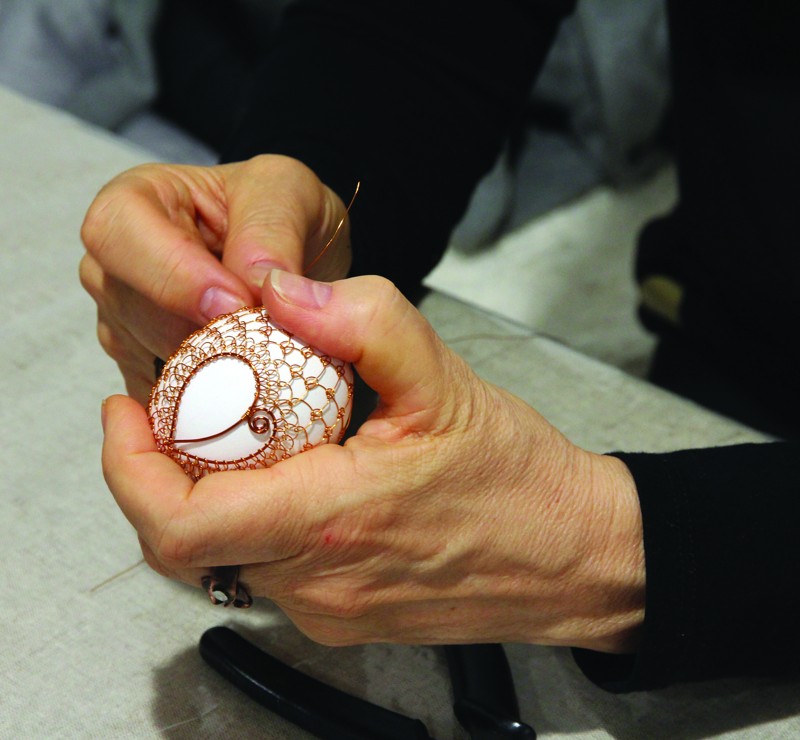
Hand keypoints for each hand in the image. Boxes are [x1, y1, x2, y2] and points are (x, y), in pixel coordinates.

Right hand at [80, 155, 351, 402]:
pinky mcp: (146, 369)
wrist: (299, 254)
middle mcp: (115, 265)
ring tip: (266, 350)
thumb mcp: (289, 192)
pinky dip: (209, 398)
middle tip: (266, 335)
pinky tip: (249, 384)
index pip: (119, 236)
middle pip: (131, 307)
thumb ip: (271, 230)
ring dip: (213, 363)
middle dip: (202, 327)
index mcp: (136, 201)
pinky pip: (164, 399)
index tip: (237, 304)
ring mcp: (124, 322)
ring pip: (147, 356)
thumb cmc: (283, 211)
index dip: (173, 275)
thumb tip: (254, 286)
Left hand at [101, 273, 644, 652]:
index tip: (125, 412)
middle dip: (164, 468)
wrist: (573, 554)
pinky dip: (253, 517)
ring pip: (224, 555)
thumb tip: (282, 290)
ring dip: (212, 491)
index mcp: (331, 522)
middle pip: (187, 539)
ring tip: (241, 432)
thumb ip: (362, 320)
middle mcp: (316, 583)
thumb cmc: (517, 477)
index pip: (180, 526)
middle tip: (183, 406)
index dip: (128, 469)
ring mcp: (326, 611)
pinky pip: (266, 569)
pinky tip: (290, 474)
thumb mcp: (443, 378)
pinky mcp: (341, 619)